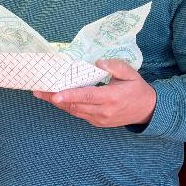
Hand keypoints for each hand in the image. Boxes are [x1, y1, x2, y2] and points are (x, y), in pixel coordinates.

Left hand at [33, 59, 156, 127]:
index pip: (87, 96)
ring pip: (74, 111)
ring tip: (41, 94)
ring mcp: (100, 119)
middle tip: (37, 90)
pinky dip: (68, 106)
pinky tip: (57, 99)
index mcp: (112, 98)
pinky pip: (79, 114)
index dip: (70, 95)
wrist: (148, 110)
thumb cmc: (137, 89)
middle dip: (54, 98)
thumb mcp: (131, 73)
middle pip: (75, 105)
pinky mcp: (97, 123)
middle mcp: (104, 111)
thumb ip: (116, 66)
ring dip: (58, 103)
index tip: (54, 94)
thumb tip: (98, 62)